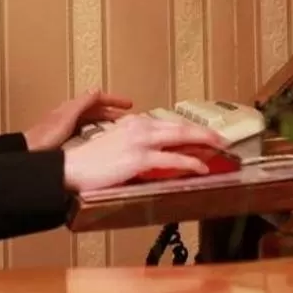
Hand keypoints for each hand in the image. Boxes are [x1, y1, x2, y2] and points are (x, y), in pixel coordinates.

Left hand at [23, 89, 132, 151]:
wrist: (29, 153)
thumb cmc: (45, 137)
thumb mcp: (68, 117)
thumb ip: (82, 103)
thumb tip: (96, 90)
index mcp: (72, 107)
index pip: (97, 97)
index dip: (114, 99)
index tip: (129, 104)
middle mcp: (70, 113)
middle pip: (96, 108)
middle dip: (113, 111)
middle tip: (128, 116)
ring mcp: (68, 125)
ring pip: (92, 119)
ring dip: (107, 121)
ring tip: (119, 127)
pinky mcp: (66, 137)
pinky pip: (87, 129)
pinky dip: (98, 130)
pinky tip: (102, 139)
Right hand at [61, 114, 228, 193]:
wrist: (71, 169)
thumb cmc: (90, 163)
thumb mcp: (116, 145)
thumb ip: (135, 144)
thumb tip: (155, 154)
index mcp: (133, 122)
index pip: (168, 123)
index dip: (189, 128)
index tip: (202, 133)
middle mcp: (139, 126)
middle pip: (180, 125)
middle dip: (204, 131)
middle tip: (221, 137)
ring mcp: (140, 141)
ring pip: (180, 136)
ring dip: (204, 140)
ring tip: (219, 146)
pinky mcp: (139, 158)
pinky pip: (173, 159)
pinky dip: (191, 162)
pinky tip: (202, 167)